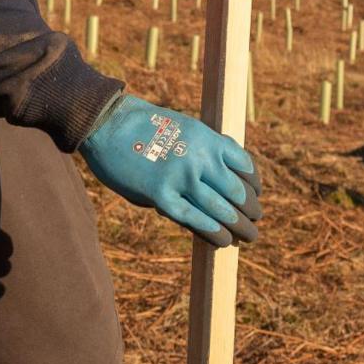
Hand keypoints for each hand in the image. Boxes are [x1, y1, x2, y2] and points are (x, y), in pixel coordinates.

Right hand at [80, 93, 262, 245]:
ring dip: (238, 226)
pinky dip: (212, 232)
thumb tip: (214, 183)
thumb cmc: (143, 127)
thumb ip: (201, 154)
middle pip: (236, 191)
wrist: (107, 122)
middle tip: (256, 221)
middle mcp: (200, 157)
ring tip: (248, 236)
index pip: (244, 166)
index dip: (254, 185)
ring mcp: (181, 177)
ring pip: (220, 209)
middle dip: (250, 210)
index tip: (256, 195)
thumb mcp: (183, 129)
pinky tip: (223, 241)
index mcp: (208, 138)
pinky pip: (194, 219)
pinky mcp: (160, 195)